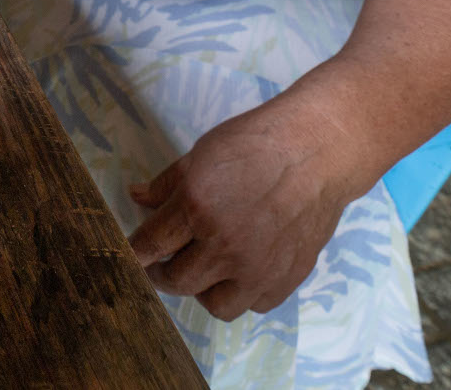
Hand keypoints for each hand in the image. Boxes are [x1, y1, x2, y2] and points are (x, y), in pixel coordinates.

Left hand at [126, 94, 370, 320]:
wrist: (318, 152)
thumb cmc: (257, 145)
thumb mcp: (200, 154)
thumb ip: (166, 184)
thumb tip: (136, 199)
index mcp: (197, 208)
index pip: (150, 246)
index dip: (135, 253)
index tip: (132, 256)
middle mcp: (225, 245)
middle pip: (177, 281)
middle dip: (164, 272)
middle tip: (167, 259)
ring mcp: (258, 268)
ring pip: (215, 305)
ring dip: (204, 289)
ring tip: (207, 266)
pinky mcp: (286, 278)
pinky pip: (254, 304)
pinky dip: (243, 291)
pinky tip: (242, 267)